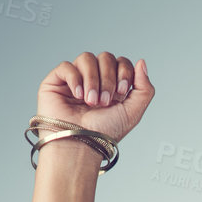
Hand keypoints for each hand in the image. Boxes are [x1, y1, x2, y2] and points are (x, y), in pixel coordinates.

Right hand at [35, 51, 154, 144]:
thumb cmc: (105, 133)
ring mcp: (76, 79)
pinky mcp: (57, 81)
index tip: (121, 93)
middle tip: (104, 102)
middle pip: (106, 57)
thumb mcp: (133, 113)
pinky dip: (75, 79)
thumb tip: (142, 62)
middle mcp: (95, 80)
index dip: (124, 72)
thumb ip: (144, 89)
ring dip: (93, 80)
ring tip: (91, 102)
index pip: (121, 62)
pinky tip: (78, 96)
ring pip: (87, 58)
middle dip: (108, 78)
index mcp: (113, 86)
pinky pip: (67, 66)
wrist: (81, 144)